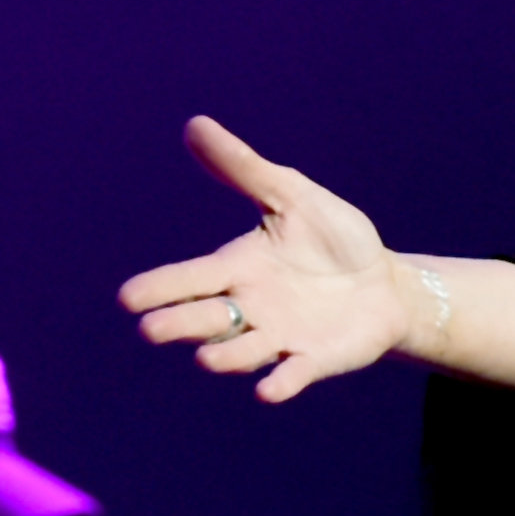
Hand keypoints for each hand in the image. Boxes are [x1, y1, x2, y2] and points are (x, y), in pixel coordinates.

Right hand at [119, 117, 414, 402]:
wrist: (386, 282)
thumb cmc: (333, 240)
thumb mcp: (293, 197)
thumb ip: (246, 169)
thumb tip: (195, 124)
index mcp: (236, 268)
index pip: (188, 279)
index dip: (159, 288)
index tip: (128, 298)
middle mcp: (248, 309)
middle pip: (203, 321)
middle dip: (178, 325)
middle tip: (152, 329)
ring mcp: (280, 337)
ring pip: (240, 353)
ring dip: (225, 356)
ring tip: (208, 359)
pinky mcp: (314, 359)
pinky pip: (291, 375)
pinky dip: (279, 384)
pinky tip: (269, 391)